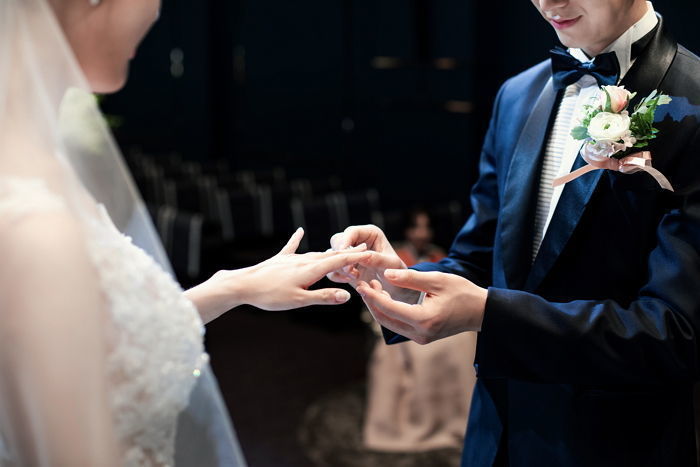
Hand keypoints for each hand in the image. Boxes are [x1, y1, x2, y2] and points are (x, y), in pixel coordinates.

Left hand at [185, 228, 369, 321]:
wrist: (242, 285)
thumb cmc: (270, 296)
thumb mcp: (299, 301)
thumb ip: (324, 297)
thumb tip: (348, 296)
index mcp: (310, 270)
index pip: (338, 262)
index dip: (354, 257)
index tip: (369, 252)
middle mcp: (302, 261)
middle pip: (329, 256)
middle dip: (346, 253)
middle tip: (362, 248)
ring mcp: (290, 259)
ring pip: (314, 254)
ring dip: (329, 252)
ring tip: (341, 250)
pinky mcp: (279, 260)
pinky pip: (291, 248)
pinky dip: (296, 240)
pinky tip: (300, 231)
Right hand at [327, 224, 405, 284]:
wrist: (394, 285)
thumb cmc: (396, 270)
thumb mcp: (391, 264)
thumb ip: (379, 259)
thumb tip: (364, 256)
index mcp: (369, 233)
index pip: (352, 232)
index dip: (346, 241)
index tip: (345, 254)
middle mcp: (356, 240)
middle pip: (337, 240)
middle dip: (341, 255)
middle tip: (350, 269)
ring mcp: (348, 253)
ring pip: (331, 254)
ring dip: (339, 266)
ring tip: (355, 276)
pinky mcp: (343, 265)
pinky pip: (331, 267)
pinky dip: (337, 274)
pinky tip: (349, 280)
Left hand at [355, 268, 486, 344]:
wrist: (481, 312)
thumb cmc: (462, 292)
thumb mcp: (437, 280)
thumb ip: (410, 278)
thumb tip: (386, 272)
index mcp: (424, 319)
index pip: (389, 308)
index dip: (372, 295)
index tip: (361, 283)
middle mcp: (420, 334)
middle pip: (385, 319)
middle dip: (371, 302)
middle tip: (363, 284)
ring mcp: (421, 338)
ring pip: (390, 324)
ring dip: (378, 307)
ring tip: (372, 287)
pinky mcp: (422, 337)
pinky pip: (398, 325)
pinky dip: (389, 312)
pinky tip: (385, 296)